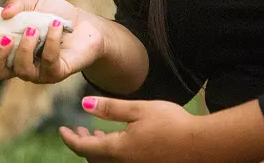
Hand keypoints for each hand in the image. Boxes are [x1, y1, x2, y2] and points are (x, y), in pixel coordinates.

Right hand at [0, 0, 103, 83]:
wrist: (85, 25)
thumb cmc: (55, 15)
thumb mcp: (34, 3)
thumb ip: (17, 4)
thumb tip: (3, 13)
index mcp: (7, 50)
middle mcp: (18, 65)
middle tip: (5, 39)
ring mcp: (37, 72)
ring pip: (21, 71)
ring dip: (24, 48)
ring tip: (33, 29)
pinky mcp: (56, 72)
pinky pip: (48, 63)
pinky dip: (50, 43)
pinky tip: (55, 27)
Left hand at [59, 96, 198, 162]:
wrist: (202, 146)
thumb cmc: (172, 124)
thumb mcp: (139, 110)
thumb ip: (110, 108)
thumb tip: (84, 105)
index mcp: (118, 150)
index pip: (84, 148)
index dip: (70, 139)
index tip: (61, 130)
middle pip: (93, 159)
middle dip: (83, 144)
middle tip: (78, 130)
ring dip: (97, 150)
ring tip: (96, 133)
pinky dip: (112, 154)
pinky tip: (119, 141)